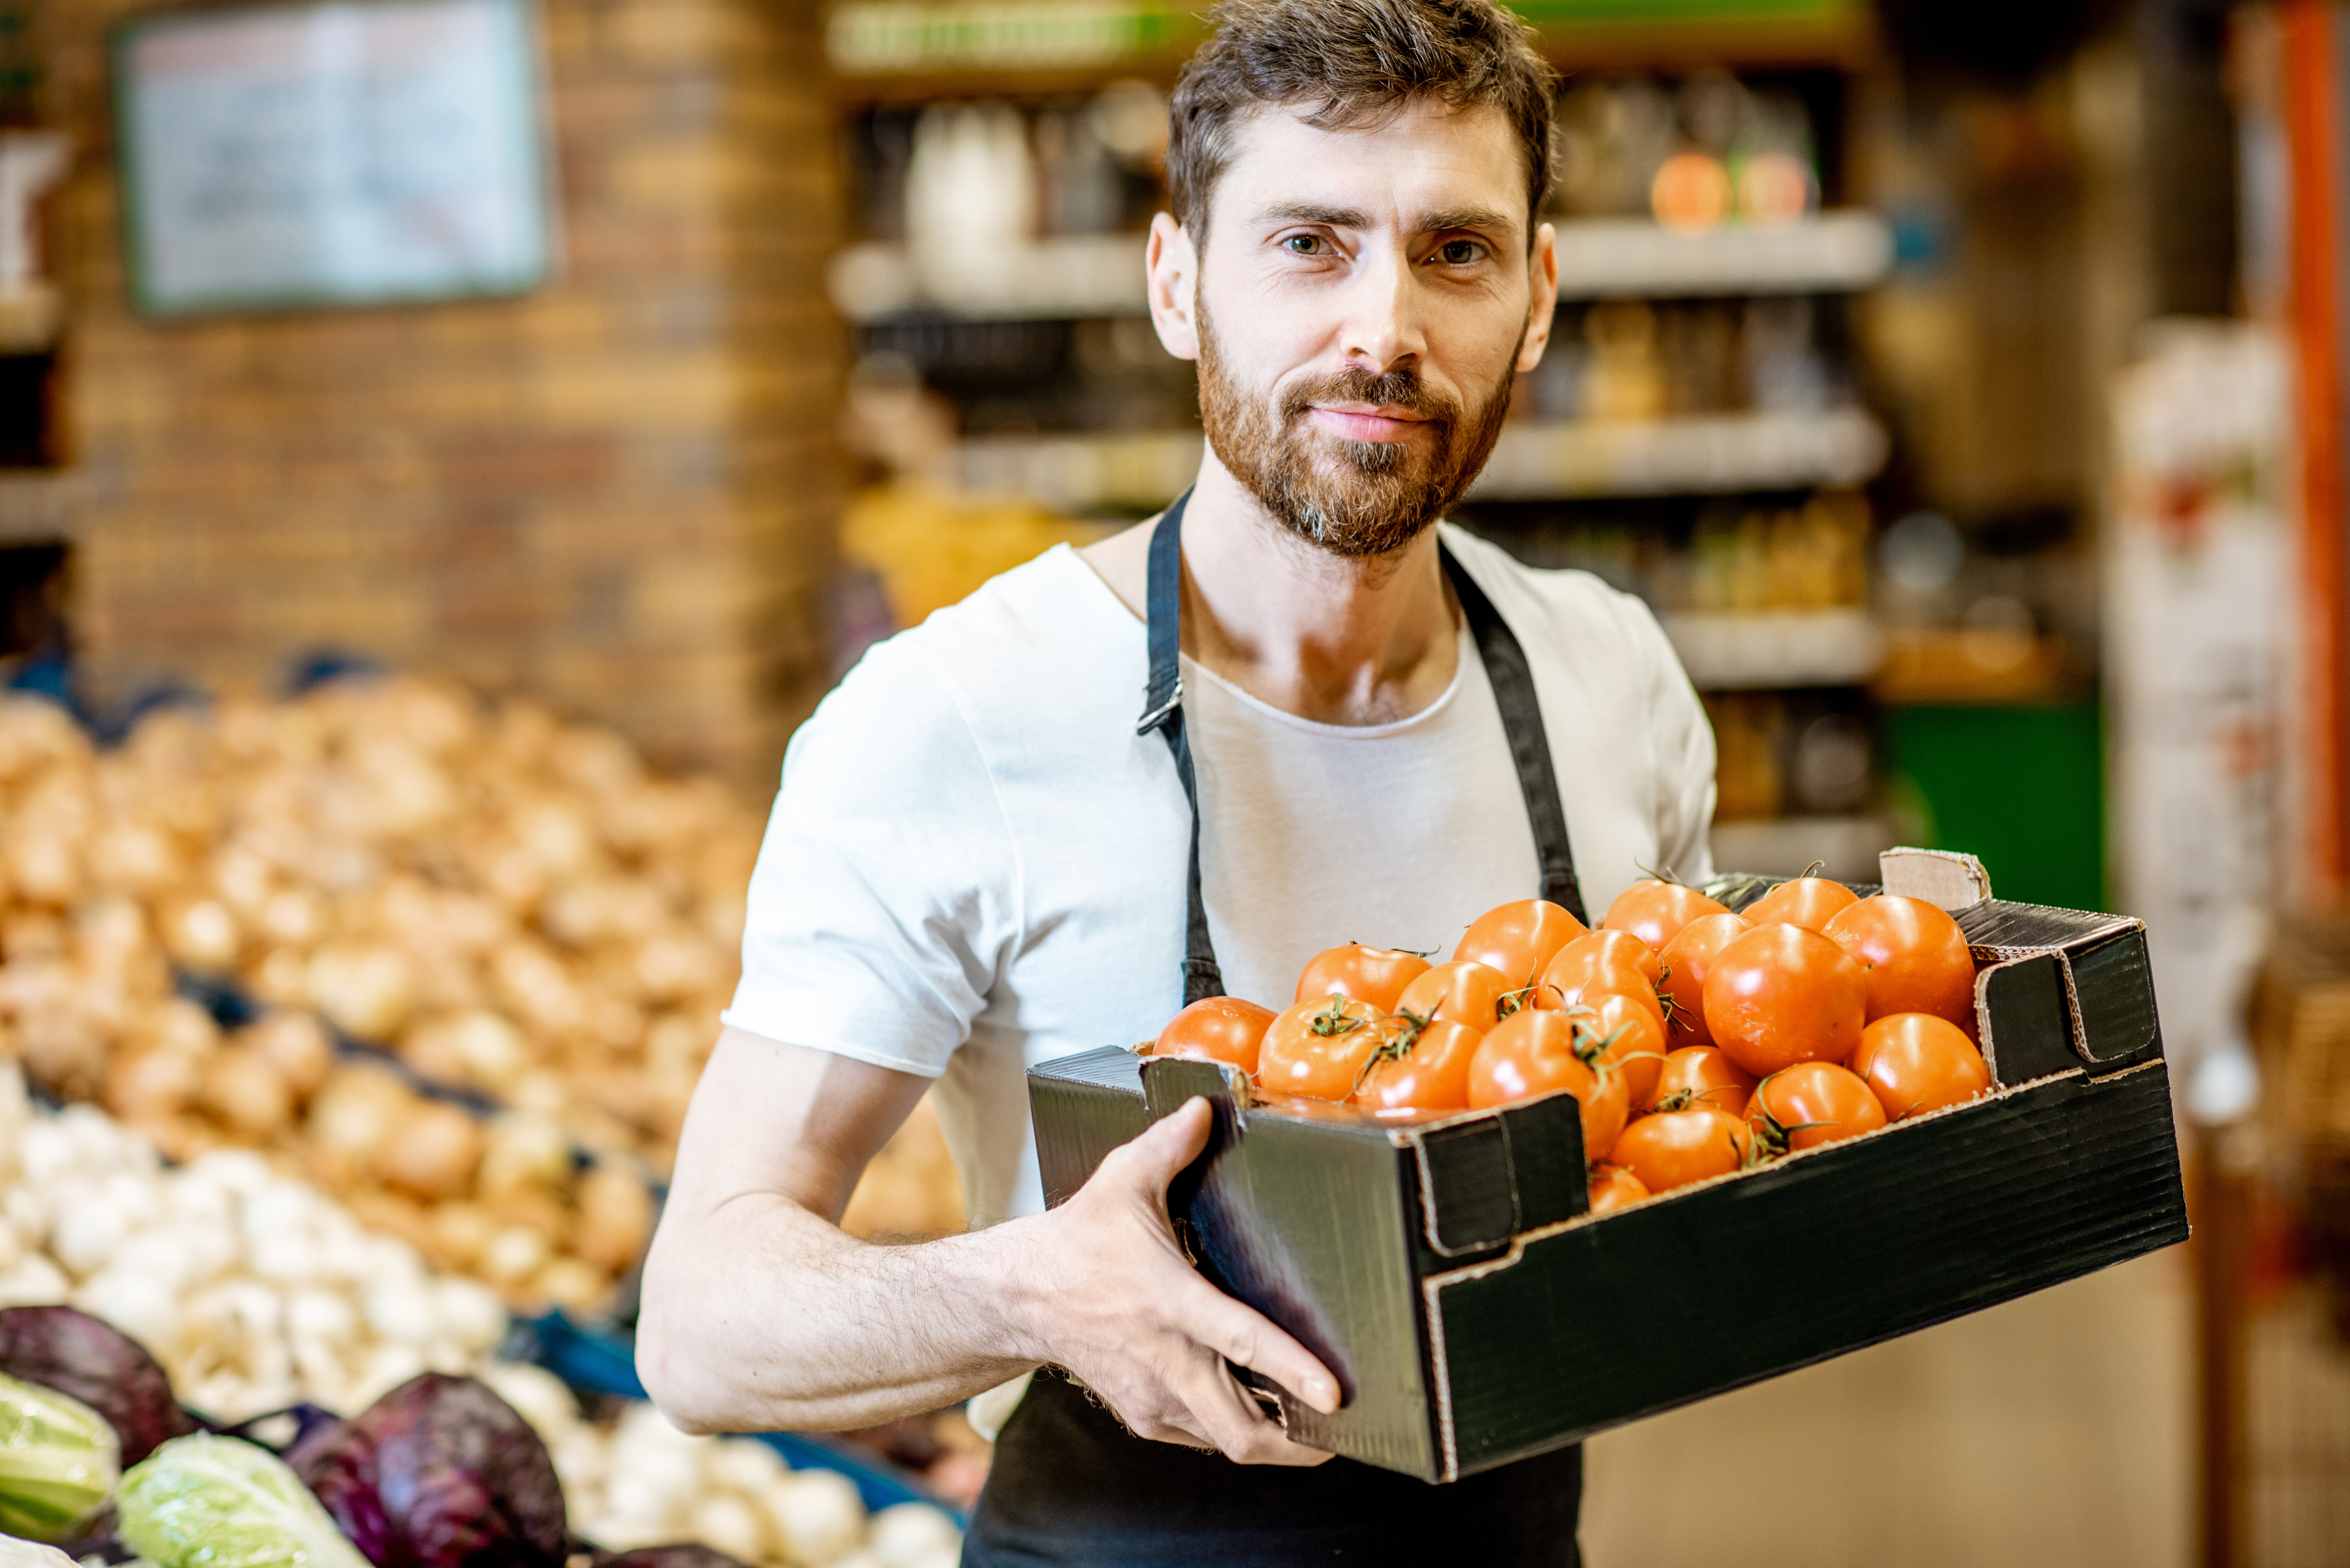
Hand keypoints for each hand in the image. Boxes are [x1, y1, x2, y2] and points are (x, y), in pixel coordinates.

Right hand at [1010, 1097, 1339, 1464]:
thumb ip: (1169, 1143)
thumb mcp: (1122, 1178)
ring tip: (1310, 1424)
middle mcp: (1165, 1359)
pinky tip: (1256, 1407)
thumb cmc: (1079, 1239)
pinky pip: (1203, 1437)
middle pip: (1241, 1427)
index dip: (1291, 1372)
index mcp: (1170, 1301)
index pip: (1240, 1341)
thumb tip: (1206, 1107)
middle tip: (1341, 1427)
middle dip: (1297, 1442)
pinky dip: (1234, 1430)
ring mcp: (1153, 1396)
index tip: (1333, 1395)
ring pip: (1226, 1440)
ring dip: (1271, 1438)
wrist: (1022, 1295)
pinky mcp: (1144, 1416)